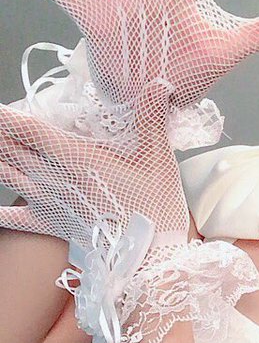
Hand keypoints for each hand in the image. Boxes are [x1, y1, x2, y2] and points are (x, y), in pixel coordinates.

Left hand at [0, 79, 187, 248]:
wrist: (150, 258)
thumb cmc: (155, 209)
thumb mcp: (158, 160)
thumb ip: (151, 120)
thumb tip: (159, 83)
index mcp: (77, 159)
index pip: (31, 130)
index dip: (8, 116)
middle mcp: (56, 179)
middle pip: (13, 149)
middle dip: (1, 135)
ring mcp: (49, 203)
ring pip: (8, 175)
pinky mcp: (50, 225)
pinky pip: (13, 218)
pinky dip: (0, 210)